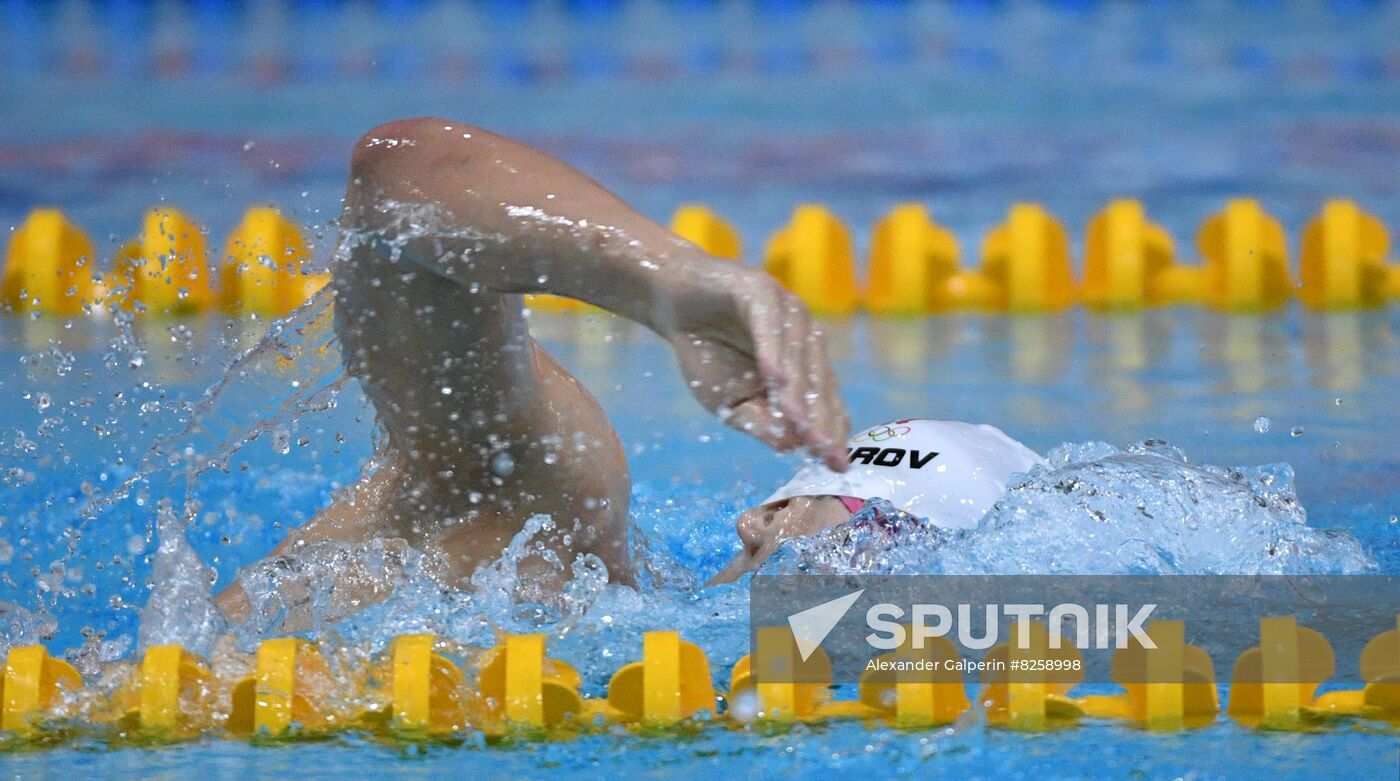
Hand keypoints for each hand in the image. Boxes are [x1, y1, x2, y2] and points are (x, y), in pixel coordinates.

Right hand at [665, 263, 849, 470]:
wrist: (673, 303)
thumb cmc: (708, 353)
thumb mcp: (731, 403)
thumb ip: (762, 423)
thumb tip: (792, 446)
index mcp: (805, 364)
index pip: (824, 401)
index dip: (830, 433)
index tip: (837, 467)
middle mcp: (804, 336)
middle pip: (817, 381)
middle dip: (820, 418)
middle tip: (823, 450)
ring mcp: (786, 310)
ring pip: (796, 355)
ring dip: (797, 390)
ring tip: (799, 423)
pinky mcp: (760, 290)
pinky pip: (768, 324)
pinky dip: (772, 349)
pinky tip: (773, 376)